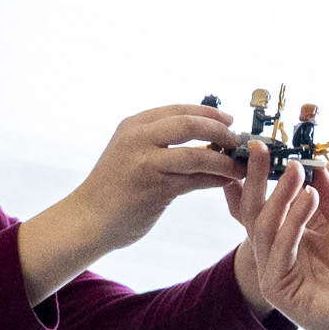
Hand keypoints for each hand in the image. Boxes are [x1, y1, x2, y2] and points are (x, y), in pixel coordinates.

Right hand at [17, 103, 244, 304]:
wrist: (88, 220)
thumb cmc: (115, 189)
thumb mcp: (133, 154)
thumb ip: (162, 143)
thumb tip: (206, 139)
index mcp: (133, 125)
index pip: (179, 110)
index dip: (209, 113)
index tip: (229, 120)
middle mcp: (138, 139)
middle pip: (189, 124)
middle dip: (220, 131)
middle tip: (239, 141)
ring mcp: (146, 163)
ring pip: (197, 155)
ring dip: (224, 161)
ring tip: (240, 166)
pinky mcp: (154, 189)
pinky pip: (195, 181)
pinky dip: (216, 180)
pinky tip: (228, 182)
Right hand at [232, 149, 328, 329]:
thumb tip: (315, 161)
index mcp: (291, 240)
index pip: (267, 203)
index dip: (262, 175)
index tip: (264, 145)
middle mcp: (278, 255)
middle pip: (256, 212)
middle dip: (257, 178)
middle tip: (261, 147)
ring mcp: (276, 274)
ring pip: (265, 227)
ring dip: (281, 195)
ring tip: (297, 169)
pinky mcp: (279, 291)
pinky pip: (281, 248)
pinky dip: (294, 220)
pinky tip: (310, 196)